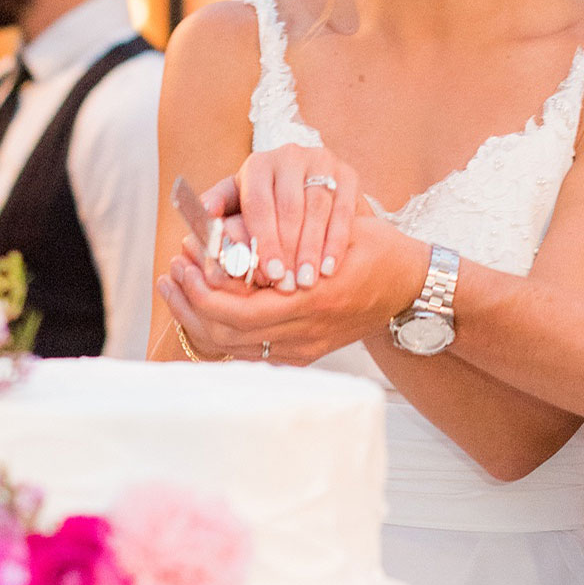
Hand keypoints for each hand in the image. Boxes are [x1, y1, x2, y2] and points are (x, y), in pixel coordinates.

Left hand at [162, 204, 427, 364]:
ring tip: (180, 290)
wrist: (412, 287)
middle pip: (226, 335)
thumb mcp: (335, 230)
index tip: (181, 260)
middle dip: (189, 306)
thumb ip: (286, 235)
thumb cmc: (375, 248)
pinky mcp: (307, 354)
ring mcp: (306, 348)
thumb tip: (225, 230)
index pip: (234, 311)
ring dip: (200, 319)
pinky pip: (252, 353)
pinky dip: (223, 332)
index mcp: (311, 302)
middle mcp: (306, 333)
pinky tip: (208, 308)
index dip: (199, 288)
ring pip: (234, 349)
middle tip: (170, 276)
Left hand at [229, 147, 363, 291]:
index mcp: (258, 165)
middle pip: (290, 207)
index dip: (264, 240)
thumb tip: (200, 220)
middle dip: (288, 249)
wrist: (314, 192)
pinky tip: (330, 267)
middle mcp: (290, 156)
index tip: (268, 274)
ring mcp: (322, 163)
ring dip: (313, 248)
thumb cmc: (268, 206)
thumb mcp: (241, 205)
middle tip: (288, 284)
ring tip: (309, 281)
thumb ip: (221, 211)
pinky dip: (336, 241)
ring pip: (318, 208)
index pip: (259, 204)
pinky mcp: (347, 174)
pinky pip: (343, 209)